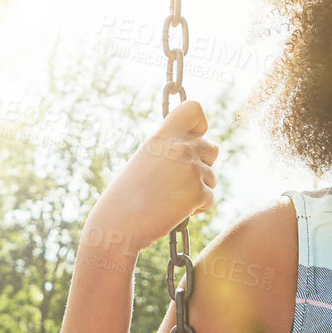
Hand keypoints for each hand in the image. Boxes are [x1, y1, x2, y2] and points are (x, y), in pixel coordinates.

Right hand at [85, 99, 218, 255]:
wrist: (119, 223)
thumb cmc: (128, 195)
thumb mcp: (146, 160)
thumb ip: (171, 150)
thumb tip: (202, 151)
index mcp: (163, 135)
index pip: (195, 109)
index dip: (199, 125)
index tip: (191, 140)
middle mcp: (180, 147)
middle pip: (212, 148)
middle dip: (202, 166)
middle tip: (178, 182)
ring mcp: (191, 169)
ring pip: (212, 177)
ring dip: (197, 189)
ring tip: (170, 198)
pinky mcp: (198, 192)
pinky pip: (210, 198)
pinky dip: (197, 208)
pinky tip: (174, 211)